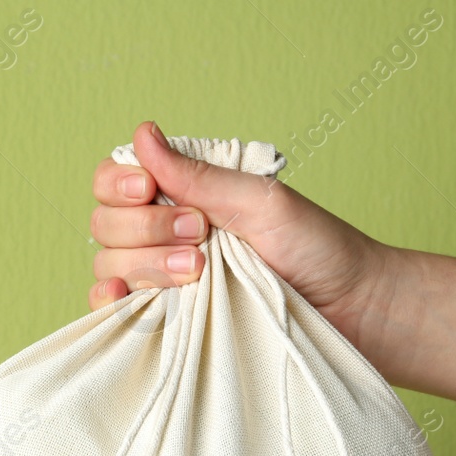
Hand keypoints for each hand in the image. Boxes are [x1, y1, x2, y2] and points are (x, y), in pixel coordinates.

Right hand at [90, 121, 397, 359]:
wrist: (349, 309)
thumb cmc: (317, 247)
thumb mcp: (260, 201)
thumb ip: (197, 175)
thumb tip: (142, 132)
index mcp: (182, 196)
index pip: (115, 180)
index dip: (119, 185)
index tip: (149, 190)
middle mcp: (162, 235)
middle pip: (105, 225)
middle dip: (146, 228)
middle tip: (200, 236)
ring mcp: (161, 281)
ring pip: (108, 266)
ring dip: (146, 266)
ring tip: (197, 273)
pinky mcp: (166, 323)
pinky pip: (113, 314)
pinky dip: (111, 304)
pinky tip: (128, 299)